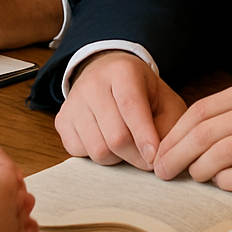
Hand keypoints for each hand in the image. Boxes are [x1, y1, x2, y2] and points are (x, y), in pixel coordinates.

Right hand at [55, 52, 186, 170]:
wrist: (108, 74)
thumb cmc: (142, 92)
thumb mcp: (165, 100)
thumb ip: (169, 127)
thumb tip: (159, 159)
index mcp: (122, 71)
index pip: (131, 107)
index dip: (144, 136)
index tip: (154, 157)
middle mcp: (93, 83)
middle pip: (115, 137)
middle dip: (136, 156)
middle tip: (149, 159)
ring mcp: (73, 102)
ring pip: (98, 150)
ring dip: (118, 158)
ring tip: (127, 146)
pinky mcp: (62, 120)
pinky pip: (80, 153)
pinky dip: (98, 157)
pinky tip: (106, 141)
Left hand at [153, 76, 231, 190]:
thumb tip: (194, 138)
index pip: (203, 109)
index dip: (176, 132)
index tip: (161, 150)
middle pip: (206, 130)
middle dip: (177, 153)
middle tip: (162, 172)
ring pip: (223, 152)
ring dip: (200, 170)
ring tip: (192, 179)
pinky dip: (229, 183)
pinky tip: (224, 186)